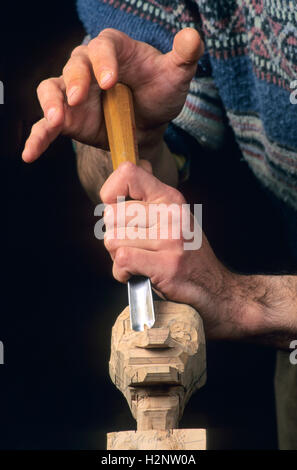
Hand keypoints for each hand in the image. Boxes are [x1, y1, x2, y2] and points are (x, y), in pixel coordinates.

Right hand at [22, 28, 202, 162]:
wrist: (148, 123)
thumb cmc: (159, 93)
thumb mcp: (175, 76)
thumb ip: (184, 57)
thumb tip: (193, 36)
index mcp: (115, 51)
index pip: (104, 46)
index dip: (104, 60)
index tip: (110, 80)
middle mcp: (88, 67)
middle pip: (74, 64)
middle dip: (75, 80)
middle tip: (80, 98)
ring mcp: (74, 93)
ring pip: (53, 89)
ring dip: (52, 103)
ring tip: (57, 120)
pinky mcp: (67, 119)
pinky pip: (46, 125)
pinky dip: (37, 138)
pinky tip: (30, 154)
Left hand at [101, 161, 237, 338]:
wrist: (216, 289)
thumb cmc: (188, 254)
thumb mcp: (175, 217)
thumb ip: (152, 196)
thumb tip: (135, 165)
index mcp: (171, 198)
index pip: (127, 173)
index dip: (110, 192)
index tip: (116, 209)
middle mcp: (172, 213)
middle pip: (111, 215)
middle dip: (114, 236)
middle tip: (134, 247)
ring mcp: (171, 239)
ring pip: (112, 240)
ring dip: (118, 257)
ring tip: (139, 262)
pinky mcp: (167, 265)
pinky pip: (122, 260)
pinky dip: (122, 274)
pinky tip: (137, 275)